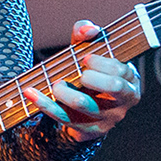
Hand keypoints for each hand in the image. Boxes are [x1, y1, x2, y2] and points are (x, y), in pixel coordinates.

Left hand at [25, 19, 141, 141]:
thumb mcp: (88, 51)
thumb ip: (86, 34)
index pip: (120, 70)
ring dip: (64, 91)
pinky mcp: (88, 131)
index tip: (85, 58)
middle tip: (78, 73)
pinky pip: (64, 118)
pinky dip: (44, 104)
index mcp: (129, 81)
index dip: (101, 63)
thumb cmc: (88, 71)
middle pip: (112, 87)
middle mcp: (123, 102)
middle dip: (91, 76)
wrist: (82, 107)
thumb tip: (90, 29)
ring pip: (84, 104)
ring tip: (55, 84)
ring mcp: (107, 119)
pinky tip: (31, 93)